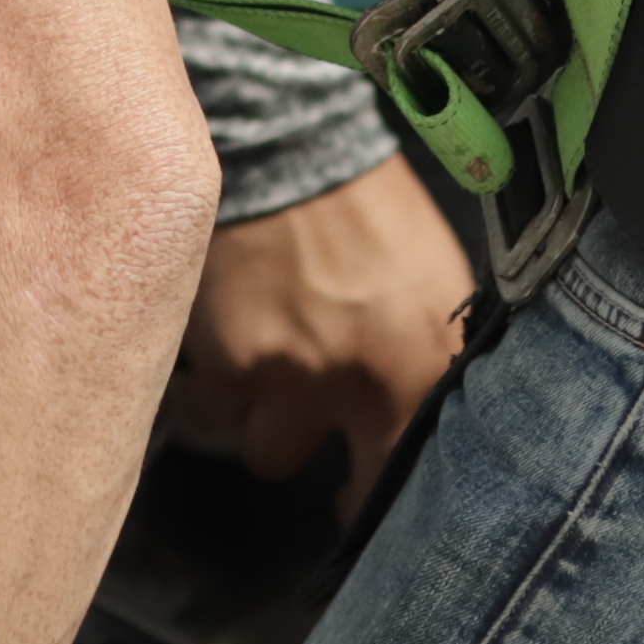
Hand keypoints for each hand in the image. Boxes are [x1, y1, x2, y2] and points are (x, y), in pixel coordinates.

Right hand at [163, 150, 467, 518]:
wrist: (283, 142)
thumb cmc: (360, 205)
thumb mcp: (429, 278)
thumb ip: (428, 355)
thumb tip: (416, 414)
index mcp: (427, 361)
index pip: (424, 471)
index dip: (396, 499)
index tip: (368, 501)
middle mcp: (366, 383)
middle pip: (352, 489)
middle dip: (341, 476)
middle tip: (320, 448)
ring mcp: (295, 380)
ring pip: (270, 451)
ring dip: (265, 419)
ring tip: (263, 363)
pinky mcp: (230, 367)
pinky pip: (215, 411)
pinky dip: (214, 384)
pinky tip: (223, 338)